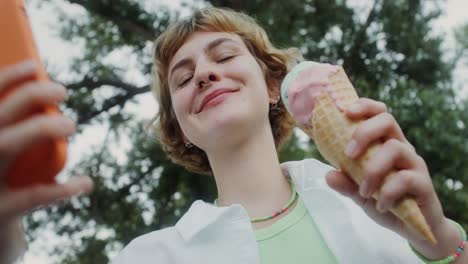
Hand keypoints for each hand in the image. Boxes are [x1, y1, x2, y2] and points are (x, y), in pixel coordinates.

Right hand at [0, 61, 92, 260]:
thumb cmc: (1, 186)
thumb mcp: (4, 156)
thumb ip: (14, 131)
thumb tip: (46, 102)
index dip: (5, 78)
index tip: (34, 66)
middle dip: (29, 96)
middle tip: (63, 91)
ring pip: (4, 145)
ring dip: (40, 128)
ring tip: (70, 123)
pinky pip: (30, 197)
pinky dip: (62, 188)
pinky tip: (85, 182)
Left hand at [325, 98, 461, 259]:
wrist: (414, 227)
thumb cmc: (385, 201)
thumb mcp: (359, 193)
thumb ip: (345, 183)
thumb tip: (328, 175)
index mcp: (384, 143)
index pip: (379, 114)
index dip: (364, 106)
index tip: (345, 111)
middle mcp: (401, 147)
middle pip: (387, 120)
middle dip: (364, 132)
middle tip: (348, 154)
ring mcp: (414, 163)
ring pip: (395, 148)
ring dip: (373, 170)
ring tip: (364, 192)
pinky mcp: (424, 183)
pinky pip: (406, 178)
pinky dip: (388, 192)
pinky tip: (380, 205)